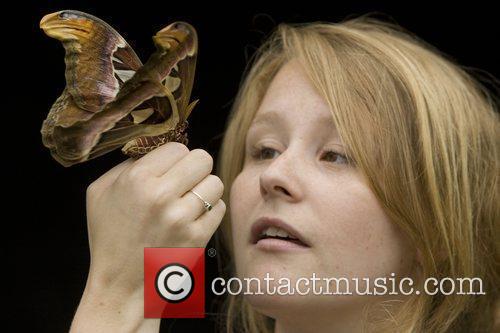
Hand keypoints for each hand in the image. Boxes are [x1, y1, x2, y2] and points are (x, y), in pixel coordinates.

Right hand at [85, 141, 224, 292]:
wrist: (120, 286)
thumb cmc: (109, 238)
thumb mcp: (100, 193)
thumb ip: (126, 165)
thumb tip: (155, 149)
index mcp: (136, 179)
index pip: (177, 147)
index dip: (175, 157)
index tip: (169, 170)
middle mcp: (161, 195)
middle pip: (202, 159)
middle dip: (195, 169)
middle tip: (185, 182)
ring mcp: (182, 217)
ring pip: (215, 183)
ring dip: (204, 190)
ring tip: (189, 202)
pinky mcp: (197, 237)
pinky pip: (219, 208)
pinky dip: (210, 211)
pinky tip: (193, 219)